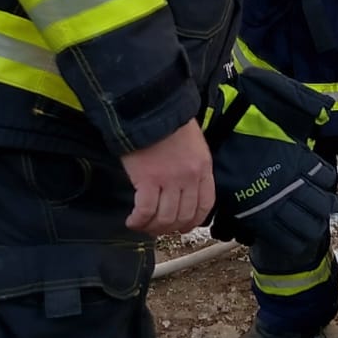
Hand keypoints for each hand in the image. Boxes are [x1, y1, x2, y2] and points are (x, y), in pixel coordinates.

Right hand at [122, 119, 214, 235]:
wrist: (151, 108)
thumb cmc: (168, 120)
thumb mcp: (192, 143)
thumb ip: (192, 165)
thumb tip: (181, 185)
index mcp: (203, 167)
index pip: (205, 204)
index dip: (194, 221)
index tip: (183, 227)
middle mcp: (190, 178)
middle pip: (184, 216)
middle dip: (170, 227)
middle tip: (158, 229)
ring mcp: (170, 181)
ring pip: (165, 218)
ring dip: (153, 227)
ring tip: (142, 225)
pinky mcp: (148, 181)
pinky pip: (146, 211)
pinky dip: (138, 221)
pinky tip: (132, 221)